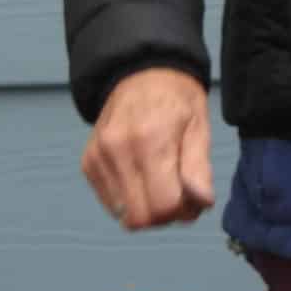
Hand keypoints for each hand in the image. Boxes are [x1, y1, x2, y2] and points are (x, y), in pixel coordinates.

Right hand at [81, 67, 215, 230]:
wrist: (141, 72)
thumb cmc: (177, 99)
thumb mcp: (199, 125)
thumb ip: (199, 168)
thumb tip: (202, 203)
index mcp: (152, 139)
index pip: (163, 205)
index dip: (183, 211)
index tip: (194, 199)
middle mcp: (118, 150)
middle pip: (140, 217)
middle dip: (164, 216)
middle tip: (179, 196)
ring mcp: (98, 157)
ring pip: (123, 214)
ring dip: (146, 208)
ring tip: (161, 182)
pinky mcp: (88, 163)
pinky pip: (110, 202)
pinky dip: (129, 198)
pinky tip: (142, 176)